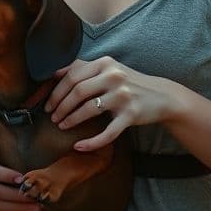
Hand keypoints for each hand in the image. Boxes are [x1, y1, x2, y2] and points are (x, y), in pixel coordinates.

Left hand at [44, 57, 179, 151]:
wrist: (162, 96)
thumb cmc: (129, 83)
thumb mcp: (109, 68)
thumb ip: (84, 68)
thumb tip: (55, 74)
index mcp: (105, 63)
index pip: (73, 76)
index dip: (56, 91)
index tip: (48, 104)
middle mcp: (114, 76)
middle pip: (78, 91)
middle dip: (60, 106)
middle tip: (52, 117)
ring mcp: (123, 96)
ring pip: (88, 109)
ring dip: (71, 120)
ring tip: (62, 126)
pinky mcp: (131, 115)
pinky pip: (107, 132)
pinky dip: (91, 142)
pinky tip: (79, 146)